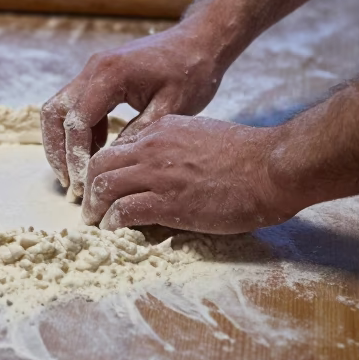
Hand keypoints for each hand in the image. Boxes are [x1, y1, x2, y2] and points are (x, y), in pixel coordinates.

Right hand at [41, 18, 229, 197]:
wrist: (199, 42)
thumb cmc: (191, 72)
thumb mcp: (171, 109)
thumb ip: (138, 135)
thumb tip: (111, 165)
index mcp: (110, 74)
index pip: (76, 122)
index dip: (75, 156)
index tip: (84, 185)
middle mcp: (94, 68)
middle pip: (54, 113)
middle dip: (58, 151)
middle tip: (71, 184)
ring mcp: (94, 70)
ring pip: (61, 109)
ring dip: (64, 142)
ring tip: (78, 174)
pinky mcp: (100, 76)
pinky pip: (77, 106)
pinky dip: (79, 131)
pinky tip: (96, 154)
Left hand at [81, 113, 298, 232]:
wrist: (269, 167)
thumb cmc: (246, 155)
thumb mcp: (202, 135)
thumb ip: (176, 144)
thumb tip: (163, 165)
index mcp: (162, 129)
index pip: (118, 146)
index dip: (106, 167)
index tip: (103, 184)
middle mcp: (152, 147)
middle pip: (101, 164)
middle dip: (89, 186)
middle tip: (89, 205)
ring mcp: (158, 174)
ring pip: (105, 186)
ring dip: (95, 207)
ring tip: (95, 222)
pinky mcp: (167, 202)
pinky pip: (124, 211)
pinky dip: (112, 222)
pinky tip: (113, 229)